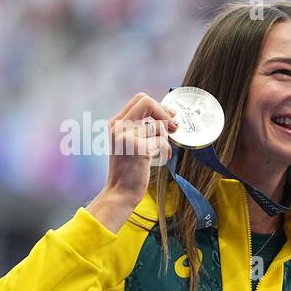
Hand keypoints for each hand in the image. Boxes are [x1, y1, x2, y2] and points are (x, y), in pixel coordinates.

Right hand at [88, 93, 177, 230]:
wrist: (120, 192)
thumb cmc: (130, 169)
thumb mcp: (130, 143)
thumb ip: (142, 128)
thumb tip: (168, 116)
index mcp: (116, 122)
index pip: (140, 99)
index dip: (159, 105)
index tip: (169, 116)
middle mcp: (118, 126)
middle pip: (147, 102)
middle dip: (165, 113)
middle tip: (174, 127)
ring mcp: (126, 135)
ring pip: (158, 125)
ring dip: (166, 139)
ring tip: (161, 151)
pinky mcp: (137, 147)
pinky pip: (162, 141)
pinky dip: (166, 150)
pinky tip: (162, 158)